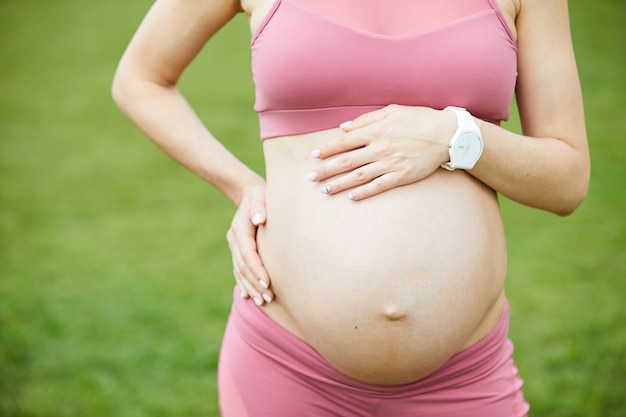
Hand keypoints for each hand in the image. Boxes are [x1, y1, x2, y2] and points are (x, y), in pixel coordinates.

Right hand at [226, 182, 272, 305]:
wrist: (249, 193)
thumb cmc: (260, 195)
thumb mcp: (260, 195)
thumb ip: (260, 206)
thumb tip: (259, 219)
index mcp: (240, 228)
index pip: (248, 254)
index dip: (256, 269)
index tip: (266, 282)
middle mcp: (234, 239)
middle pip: (243, 266)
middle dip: (254, 283)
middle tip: (268, 297)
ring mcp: (234, 246)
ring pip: (239, 271)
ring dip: (250, 287)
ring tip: (262, 301)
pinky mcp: (238, 250)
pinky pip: (238, 269)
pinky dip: (243, 283)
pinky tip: (248, 296)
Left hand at [307, 105, 455, 199]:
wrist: (447, 134)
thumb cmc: (419, 119)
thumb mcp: (392, 111)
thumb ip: (366, 119)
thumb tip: (343, 127)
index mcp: (375, 131)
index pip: (344, 142)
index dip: (327, 149)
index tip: (314, 156)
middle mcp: (379, 148)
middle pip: (346, 162)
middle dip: (326, 170)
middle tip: (310, 177)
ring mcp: (390, 164)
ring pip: (359, 176)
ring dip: (340, 184)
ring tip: (325, 190)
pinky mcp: (401, 176)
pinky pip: (378, 186)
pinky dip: (364, 193)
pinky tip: (352, 197)